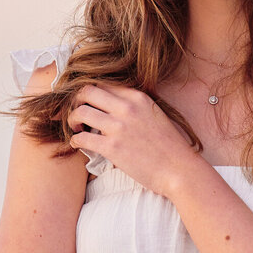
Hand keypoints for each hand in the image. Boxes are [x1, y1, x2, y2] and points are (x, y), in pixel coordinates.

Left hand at [67, 82, 199, 196]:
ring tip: (77, 129)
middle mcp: (127, 107)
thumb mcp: (154, 114)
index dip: (88, 92)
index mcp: (137, 97)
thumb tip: (111, 105)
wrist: (180, 169)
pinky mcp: (112, 148)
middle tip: (76, 114)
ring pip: (80, 112)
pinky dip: (75, 140)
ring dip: (73, 120)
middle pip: (86, 91)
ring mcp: (118, 127)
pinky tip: (79, 144)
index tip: (84, 102)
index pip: (102, 83)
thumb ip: (134, 106)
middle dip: (75, 101)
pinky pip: (82, 138)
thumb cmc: (169, 146)